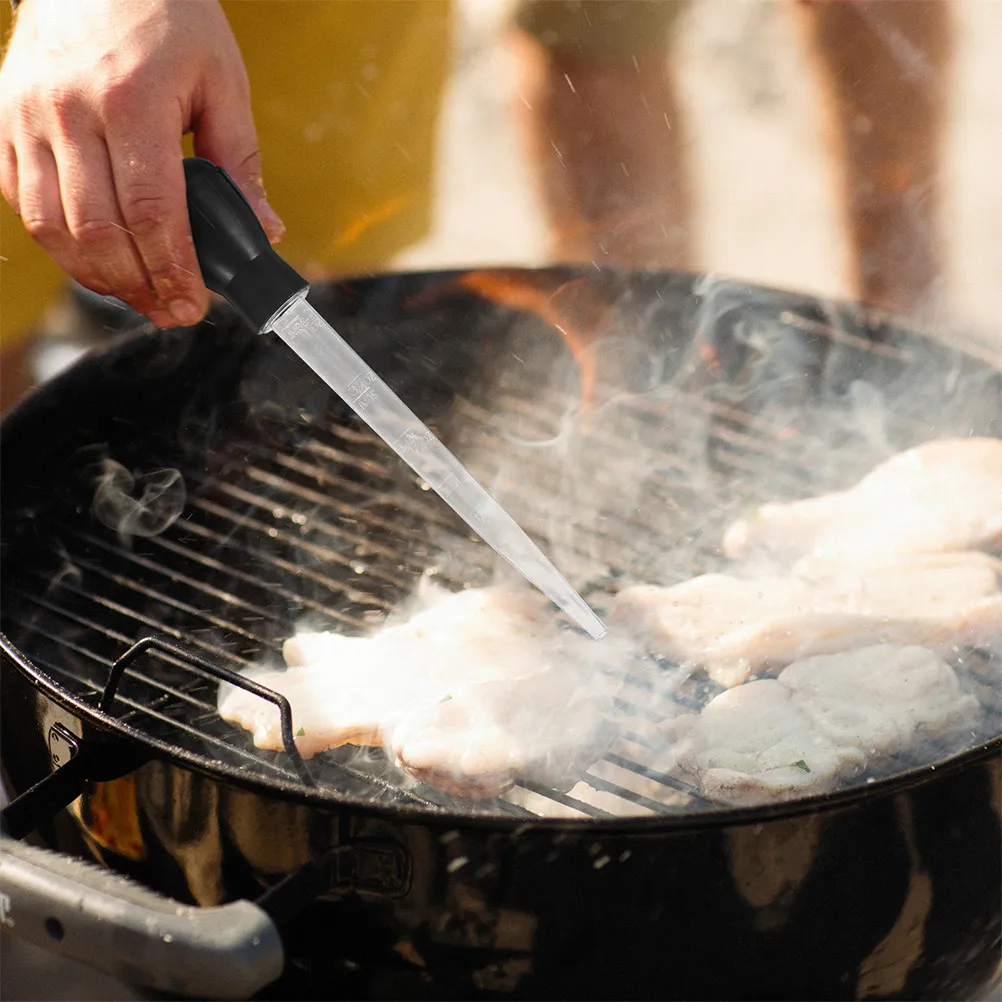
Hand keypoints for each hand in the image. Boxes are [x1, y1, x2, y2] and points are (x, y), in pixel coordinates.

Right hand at [0, 0, 283, 327]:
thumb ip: (240, 162)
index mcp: (131, 101)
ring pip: (52, 226)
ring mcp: (25, 116)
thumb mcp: (222, 82)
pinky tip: (96, 257)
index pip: (153, 213)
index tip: (194, 306)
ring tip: (138, 294)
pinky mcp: (2, 119)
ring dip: (97, 275)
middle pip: (98, 231)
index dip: (174, 271)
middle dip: (138, 286)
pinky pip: (21, 201)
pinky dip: (59, 242)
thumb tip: (261, 232)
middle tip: (171, 310)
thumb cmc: (167, 15)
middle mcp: (68, 111)